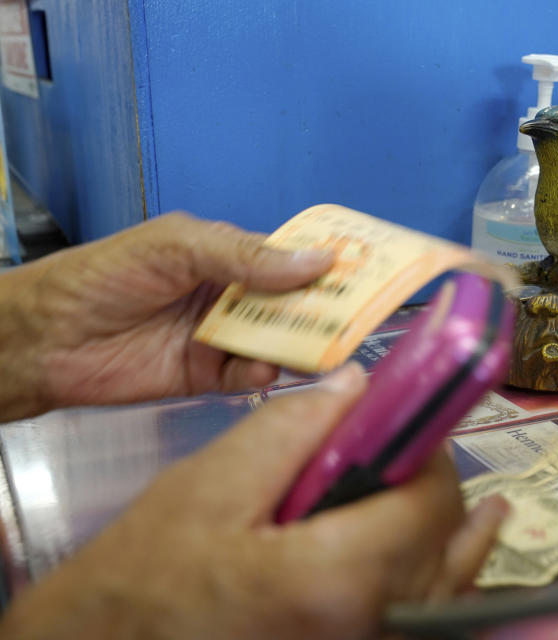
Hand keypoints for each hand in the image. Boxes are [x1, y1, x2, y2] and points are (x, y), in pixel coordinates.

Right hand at [0, 363, 506, 639]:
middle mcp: (366, 627)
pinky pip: (419, 623)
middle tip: (422, 458)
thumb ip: (294, 428)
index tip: (416, 428)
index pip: (429, 502)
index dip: (432, 455)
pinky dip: (437, 588)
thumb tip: (360, 385)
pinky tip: (442, 563)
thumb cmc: (148, 574)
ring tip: (482, 510)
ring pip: (445, 593)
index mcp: (334, 577)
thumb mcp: (212, 484)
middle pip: (446, 548)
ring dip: (456, 543)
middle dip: (441, 495)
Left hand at [7, 213, 332, 417]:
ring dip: (298, 346)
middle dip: (323, 309)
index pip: (291, 259)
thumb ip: (246, 256)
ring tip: (320, 349)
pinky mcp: (207, 377)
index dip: (327, 265)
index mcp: (228, 257)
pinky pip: (248, 378)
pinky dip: (260, 376)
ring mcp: (221, 338)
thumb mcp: (178, 248)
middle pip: (293, 305)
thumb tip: (318, 260)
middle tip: (359, 317)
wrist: (43, 339)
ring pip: (277, 343)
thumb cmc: (104, 277)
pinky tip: (260, 371)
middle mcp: (232, 297)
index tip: (369, 271)